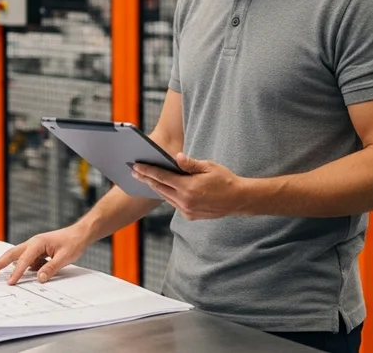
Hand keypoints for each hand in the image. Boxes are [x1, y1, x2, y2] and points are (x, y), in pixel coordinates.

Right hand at [0, 224, 90, 284]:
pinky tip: (27, 273)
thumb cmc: (74, 242)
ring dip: (9, 265)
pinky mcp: (38, 251)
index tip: (10, 282)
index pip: (24, 260)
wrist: (81, 233)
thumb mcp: (65, 257)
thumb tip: (39, 279)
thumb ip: (51, 268)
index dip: (17, 272)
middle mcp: (34, 243)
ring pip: (18, 257)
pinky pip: (28, 260)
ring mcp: (35, 247)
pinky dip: (23, 266)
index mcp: (38, 243)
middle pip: (12, 254)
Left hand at [132, 154, 251, 220]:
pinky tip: (164, 189)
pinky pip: (174, 204)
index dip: (147, 170)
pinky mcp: (190, 216)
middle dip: (146, 179)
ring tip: (146, 179)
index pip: (162, 177)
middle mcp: (185, 201)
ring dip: (155, 187)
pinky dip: (168, 195)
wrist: (238, 199)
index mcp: (188, 187)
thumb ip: (190, 164)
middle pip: (159, 188)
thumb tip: (177, 157)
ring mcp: (187, 210)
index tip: (136, 166)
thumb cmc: (225, 179)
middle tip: (134, 171)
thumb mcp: (209, 167)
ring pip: (166, 197)